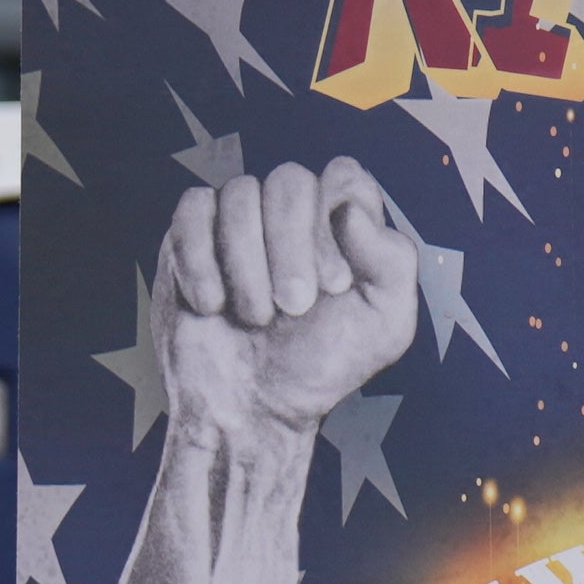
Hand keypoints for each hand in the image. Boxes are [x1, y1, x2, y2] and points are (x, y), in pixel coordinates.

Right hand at [160, 161, 422, 449]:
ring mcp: (240, 217)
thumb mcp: (384, 325)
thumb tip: (351, 207)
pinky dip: (201, 260)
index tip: (336, 285)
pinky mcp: (191, 232)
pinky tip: (213, 305)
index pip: (345, 178)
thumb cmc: (323, 363)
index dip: (337, 223)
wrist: (253, 405)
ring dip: (248, 265)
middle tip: (295, 308)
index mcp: (344, 224)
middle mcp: (292, 211)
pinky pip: (192, 209)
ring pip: (239, 194)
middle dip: (292, 246)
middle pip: (290, 180)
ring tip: (256, 319)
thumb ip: (392, 261)